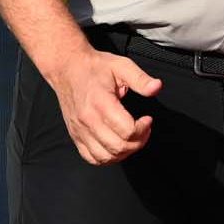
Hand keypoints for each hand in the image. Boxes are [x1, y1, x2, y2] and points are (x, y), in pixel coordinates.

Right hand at [45, 48, 161, 164]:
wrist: (67, 69)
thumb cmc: (93, 67)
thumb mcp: (121, 65)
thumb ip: (140, 78)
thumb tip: (156, 87)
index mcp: (101, 103)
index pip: (127, 130)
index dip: (143, 128)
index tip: (147, 119)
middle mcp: (88, 120)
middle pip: (118, 146)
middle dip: (138, 142)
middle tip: (144, 129)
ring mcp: (80, 130)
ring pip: (105, 157)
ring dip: (124, 152)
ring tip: (132, 138)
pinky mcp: (75, 135)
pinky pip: (91, 157)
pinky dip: (107, 158)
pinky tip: (116, 146)